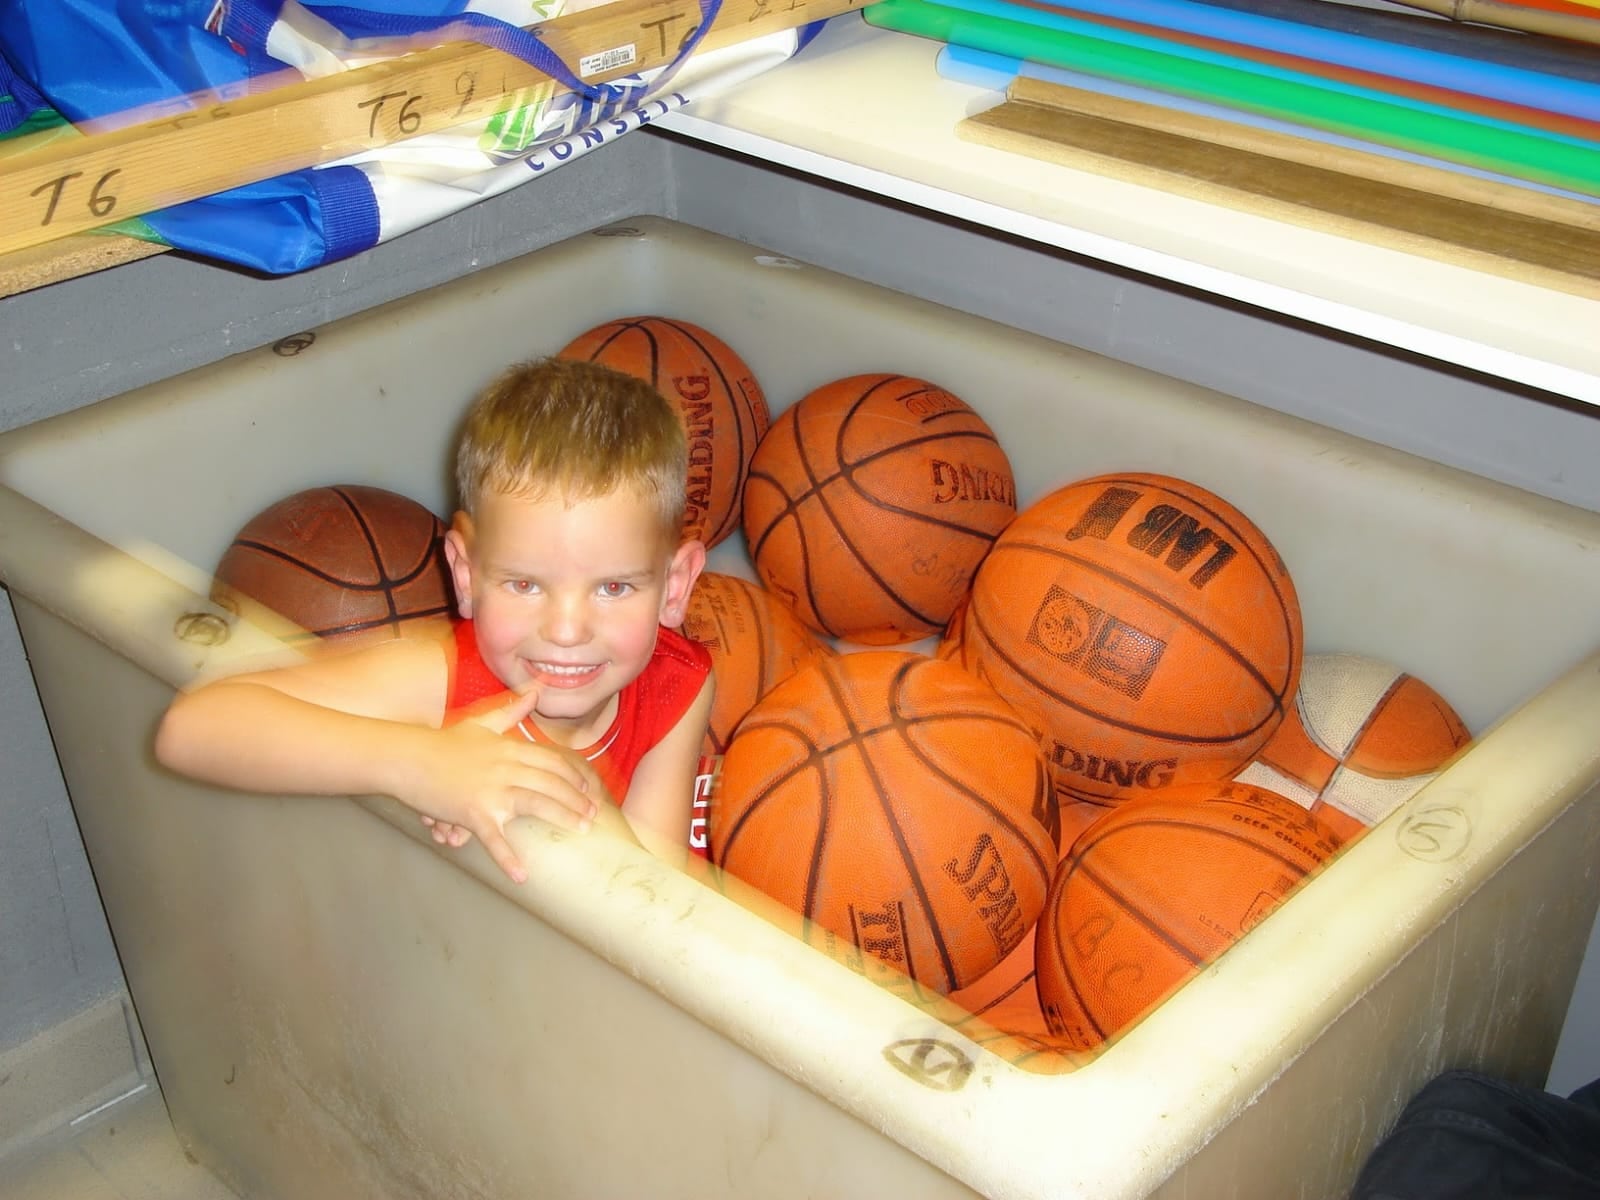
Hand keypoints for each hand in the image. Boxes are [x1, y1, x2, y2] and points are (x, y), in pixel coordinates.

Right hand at [408, 686, 600, 883]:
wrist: (406, 758)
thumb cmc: (442, 743)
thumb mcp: (481, 722)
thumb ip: (511, 709)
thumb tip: (538, 689)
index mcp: (509, 748)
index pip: (552, 761)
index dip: (574, 775)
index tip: (590, 788)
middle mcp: (506, 767)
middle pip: (551, 782)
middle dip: (577, 798)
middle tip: (594, 814)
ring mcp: (491, 790)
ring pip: (536, 803)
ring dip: (562, 816)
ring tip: (581, 829)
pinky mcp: (473, 812)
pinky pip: (495, 839)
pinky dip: (508, 858)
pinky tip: (522, 876)